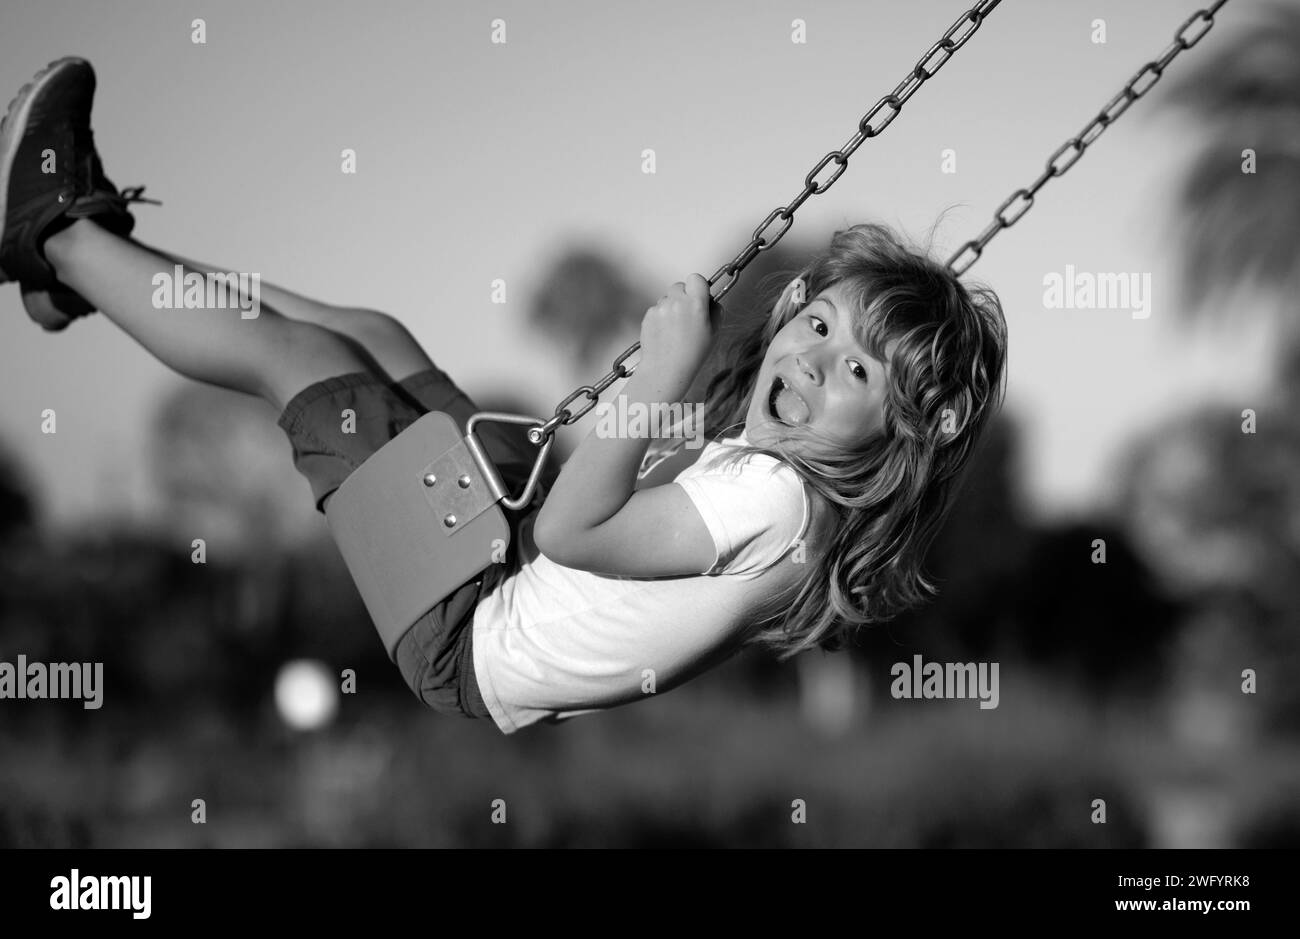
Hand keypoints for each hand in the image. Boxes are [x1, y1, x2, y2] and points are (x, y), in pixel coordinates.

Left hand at [636, 273, 721, 389]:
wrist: (666, 369)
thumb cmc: (691, 355)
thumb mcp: (714, 333)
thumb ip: (715, 312)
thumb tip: (712, 301)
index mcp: (695, 304)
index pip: (696, 278)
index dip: (699, 287)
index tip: (699, 296)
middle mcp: (676, 302)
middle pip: (680, 286)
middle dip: (684, 296)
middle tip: (687, 314)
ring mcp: (660, 308)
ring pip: (667, 298)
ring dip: (671, 307)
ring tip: (676, 329)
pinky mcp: (648, 315)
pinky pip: (657, 309)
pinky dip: (661, 317)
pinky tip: (666, 333)